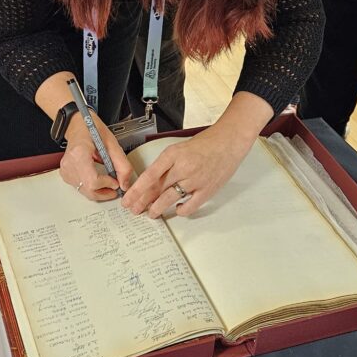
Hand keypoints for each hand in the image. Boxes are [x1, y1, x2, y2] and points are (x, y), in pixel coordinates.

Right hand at [59, 111, 132, 200]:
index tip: (115, 181)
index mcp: (79, 153)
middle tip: (115, 186)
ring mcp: (65, 170)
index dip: (107, 184)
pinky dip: (91, 188)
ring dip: (99, 191)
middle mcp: (69, 164)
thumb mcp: (112, 143)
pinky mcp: (65, 174)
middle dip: (104, 192)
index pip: (93, 181)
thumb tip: (124, 183)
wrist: (77, 125)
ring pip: (84, 191)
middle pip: (88, 190)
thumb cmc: (91, 130)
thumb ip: (122, 164)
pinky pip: (80, 188)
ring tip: (107, 181)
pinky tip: (98, 179)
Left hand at [122, 124, 245, 218]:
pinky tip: (177, 210)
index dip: (136, 190)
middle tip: (134, 209)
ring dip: (157, 209)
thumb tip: (151, 183)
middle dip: (142, 202)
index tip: (127, 199)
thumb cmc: (205, 144)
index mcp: (172, 155)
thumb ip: (166, 165)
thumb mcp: (179, 149)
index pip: (149, 176)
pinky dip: (181, 211)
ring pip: (169, 199)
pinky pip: (189, 206)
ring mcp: (195, 180)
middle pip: (156, 189)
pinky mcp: (206, 190)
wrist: (228, 142)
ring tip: (151, 213)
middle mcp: (182, 168)